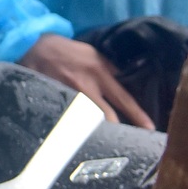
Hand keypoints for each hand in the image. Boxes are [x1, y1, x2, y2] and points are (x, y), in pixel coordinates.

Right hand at [20, 33, 156, 129]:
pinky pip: (69, 118)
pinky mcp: (54, 100)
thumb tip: (127, 84)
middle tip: (126, 141)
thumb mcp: (94, 55)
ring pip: (88, 120)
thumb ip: (110, 70)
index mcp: (100, 73)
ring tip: (101, 140)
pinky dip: (75, 126)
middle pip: (107, 116)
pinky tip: (77, 133)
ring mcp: (69, 95)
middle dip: (117, 130)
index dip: (138, 115)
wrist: (36, 47)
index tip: (150, 128)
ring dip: (96, 130)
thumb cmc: (69, 52)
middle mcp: (86, 86)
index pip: (124, 99)